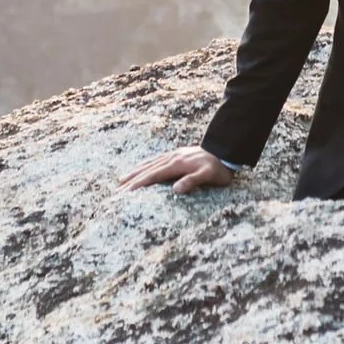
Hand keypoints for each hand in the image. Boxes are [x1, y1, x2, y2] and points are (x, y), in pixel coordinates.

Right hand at [117, 146, 241, 191]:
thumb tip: (175, 190)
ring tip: (122, 179)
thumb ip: (192, 181)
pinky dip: (146, 165)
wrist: (225, 151)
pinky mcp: (177, 155)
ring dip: (135, 172)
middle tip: (117, 189)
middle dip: (132, 179)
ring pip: (150, 164)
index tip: (126, 192)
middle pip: (147, 170)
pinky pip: (156, 160)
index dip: (139, 184)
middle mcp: (172, 158)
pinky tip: (143, 168)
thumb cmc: (218, 168)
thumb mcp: (209, 176)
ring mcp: (174, 155)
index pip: (153, 175)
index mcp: (177, 164)